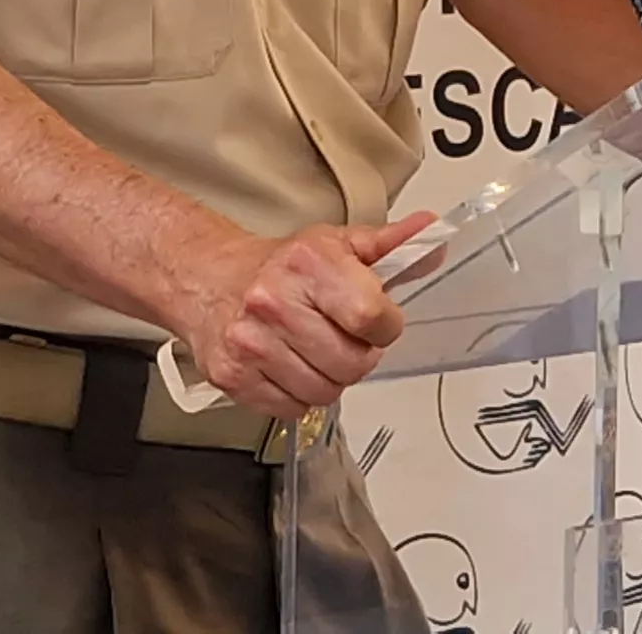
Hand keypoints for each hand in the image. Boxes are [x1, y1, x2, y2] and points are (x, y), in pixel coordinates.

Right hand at [172, 213, 432, 416]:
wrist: (209, 280)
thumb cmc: (280, 267)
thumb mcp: (338, 245)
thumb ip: (390, 245)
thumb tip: (431, 232)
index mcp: (307, 264)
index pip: (371, 315)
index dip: (384, 326)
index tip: (375, 320)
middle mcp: (274, 301)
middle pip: (352, 363)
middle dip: (357, 356)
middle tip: (341, 337)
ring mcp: (251, 342)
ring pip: (325, 392)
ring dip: (328, 378)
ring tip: (314, 351)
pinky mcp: (234, 376)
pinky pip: (293, 408)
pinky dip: (298, 395)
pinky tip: (289, 366)